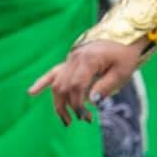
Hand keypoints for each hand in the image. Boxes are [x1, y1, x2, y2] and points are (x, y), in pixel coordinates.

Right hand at [29, 40, 146, 124]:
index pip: (76, 86)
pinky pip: (53, 72)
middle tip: (84, 119)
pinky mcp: (70, 61)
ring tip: (67, 120)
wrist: (125, 35)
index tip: (86, 117)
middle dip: (71, 106)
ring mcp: (71, 58)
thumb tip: (91, 102)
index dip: (78, 104)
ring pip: (57, 83)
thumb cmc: (125, 54)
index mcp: (89, 59)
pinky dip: (42, 83)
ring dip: (59, 103)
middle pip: (64, 86)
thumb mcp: (121, 72)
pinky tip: (31, 93)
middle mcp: (75, 58)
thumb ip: (105, 87)